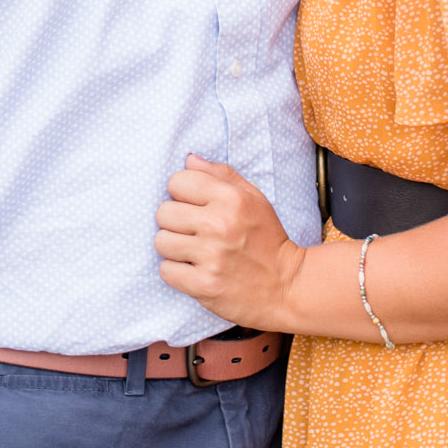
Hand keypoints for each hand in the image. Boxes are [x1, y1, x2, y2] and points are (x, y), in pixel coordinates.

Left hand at [155, 156, 304, 329]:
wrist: (287, 287)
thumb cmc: (267, 240)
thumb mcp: (254, 199)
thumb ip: (222, 175)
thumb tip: (189, 160)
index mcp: (231, 199)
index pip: (177, 181)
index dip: (184, 194)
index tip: (196, 206)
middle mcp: (219, 225)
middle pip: (164, 212)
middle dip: (176, 221)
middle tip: (195, 232)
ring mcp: (211, 257)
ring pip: (160, 242)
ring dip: (174, 248)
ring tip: (194, 252)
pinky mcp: (204, 285)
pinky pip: (166, 270)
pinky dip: (177, 272)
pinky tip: (195, 270)